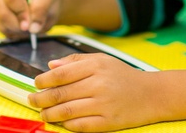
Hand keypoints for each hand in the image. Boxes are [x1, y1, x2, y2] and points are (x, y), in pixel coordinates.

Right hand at [0, 0, 61, 38]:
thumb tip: (32, 27)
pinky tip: (21, 25)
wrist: (44, 4)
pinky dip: (14, 32)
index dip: (21, 11)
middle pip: (3, 12)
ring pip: (2, 23)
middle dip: (19, 23)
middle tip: (30, 26)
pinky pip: (1, 29)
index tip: (31, 20)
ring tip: (28, 23)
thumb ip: (41, 8)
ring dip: (17, 28)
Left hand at [31, 53, 161, 131]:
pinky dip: (67, 125)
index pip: (61, 74)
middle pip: (60, 94)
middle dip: (41, 99)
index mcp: (96, 66)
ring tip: (43, 113)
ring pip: (66, 111)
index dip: (44, 80)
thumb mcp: (102, 60)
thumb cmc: (123, 76)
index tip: (36, 84)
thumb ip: (76, 61)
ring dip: (50, 114)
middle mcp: (99, 84)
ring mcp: (104, 104)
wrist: (152, 94)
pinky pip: (80, 126)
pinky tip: (61, 122)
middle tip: (32, 100)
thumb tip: (50, 66)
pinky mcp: (109, 122)